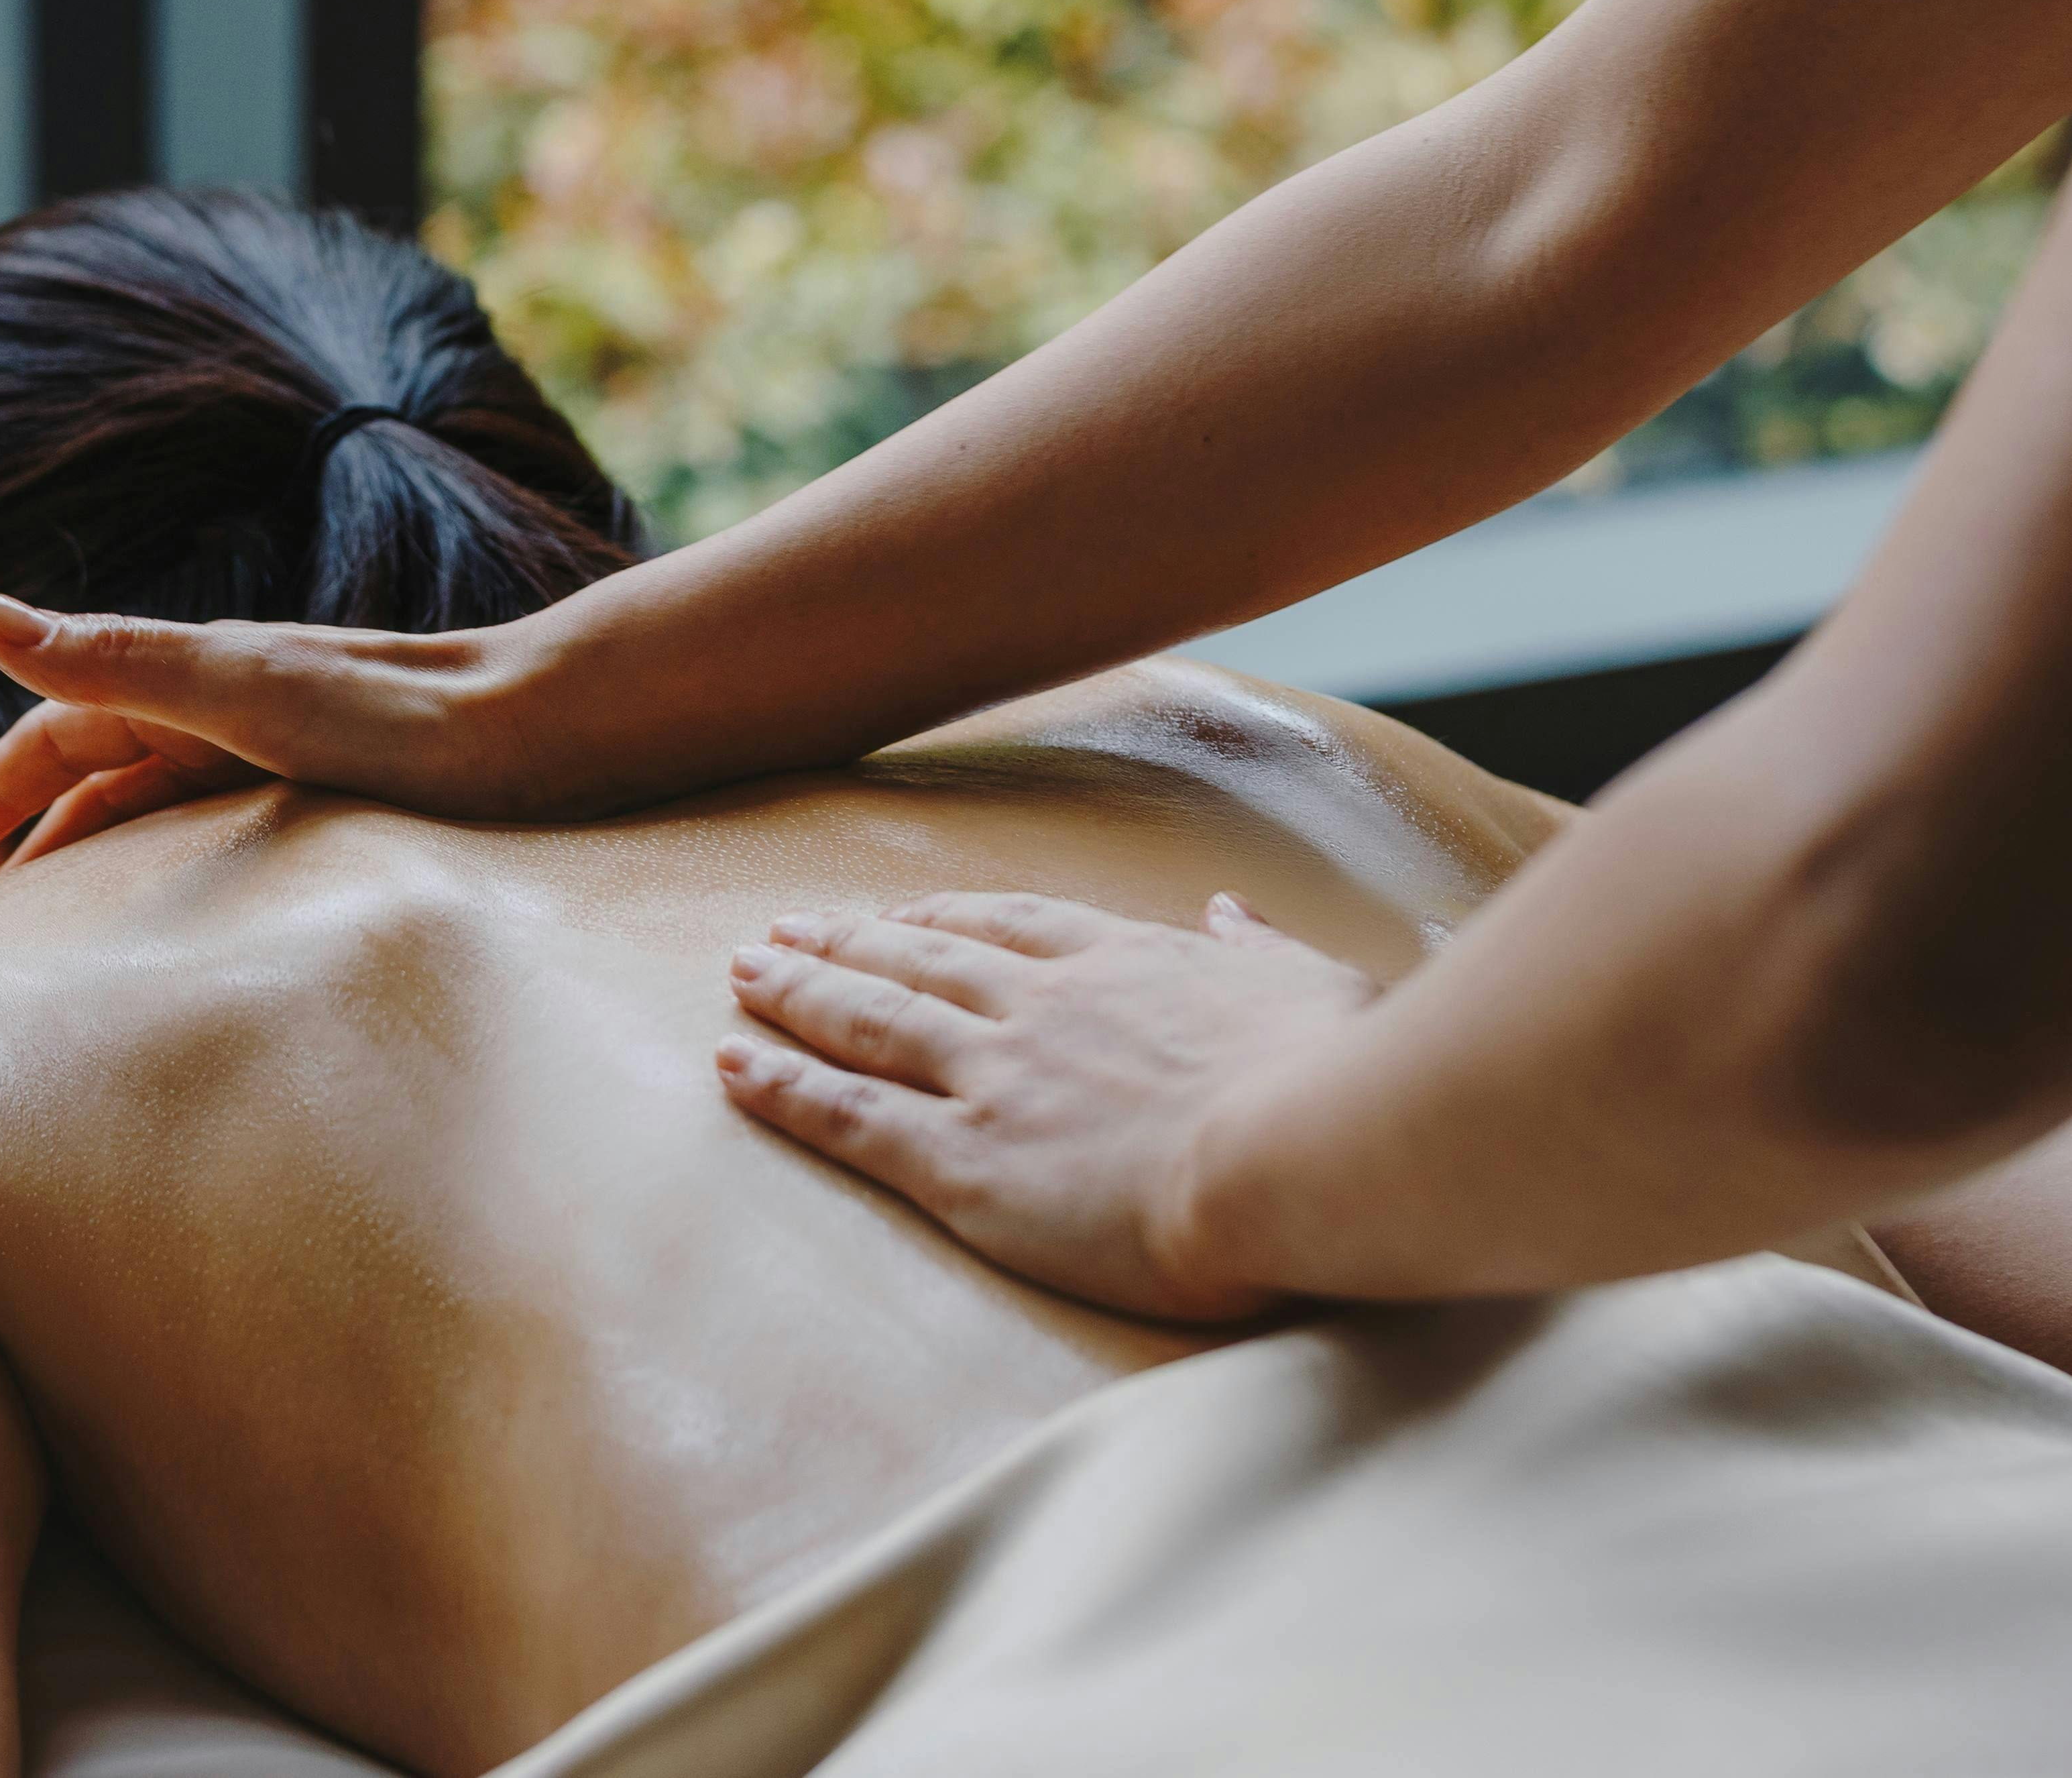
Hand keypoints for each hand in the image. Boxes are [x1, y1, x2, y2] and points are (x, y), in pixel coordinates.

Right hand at [0, 597, 565, 868]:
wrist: (547, 732)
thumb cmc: (399, 714)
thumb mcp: (239, 687)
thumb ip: (116, 658)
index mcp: (200, 678)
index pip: (68, 727)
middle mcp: (237, 706)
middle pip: (108, 761)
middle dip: (36, 811)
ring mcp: (286, 749)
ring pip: (166, 796)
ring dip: (103, 840)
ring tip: (59, 911)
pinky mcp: (339, 792)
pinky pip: (228, 825)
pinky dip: (179, 857)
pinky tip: (189, 905)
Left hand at [718, 890, 1372, 1322]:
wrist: (1302, 1151)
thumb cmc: (1336, 1079)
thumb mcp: (1314, 988)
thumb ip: (1260, 952)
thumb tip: (1233, 911)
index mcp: (1125, 964)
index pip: (1011, 927)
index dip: (946, 919)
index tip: (902, 916)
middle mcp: (1041, 1007)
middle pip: (918, 959)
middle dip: (844, 942)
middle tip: (782, 931)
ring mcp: (995, 1078)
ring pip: (867, 1021)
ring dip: (796, 992)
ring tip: (743, 971)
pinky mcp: (966, 1161)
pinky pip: (849, 1115)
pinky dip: (783, 1084)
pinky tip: (734, 1064)